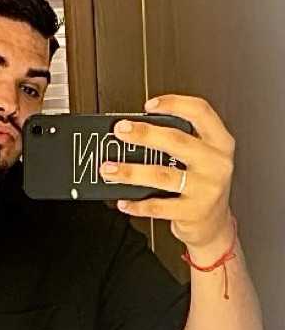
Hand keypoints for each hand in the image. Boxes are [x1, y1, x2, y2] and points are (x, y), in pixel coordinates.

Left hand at [99, 95, 235, 252]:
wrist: (215, 225)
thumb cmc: (202, 186)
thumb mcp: (201, 159)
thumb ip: (179, 143)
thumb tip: (135, 133)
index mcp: (219, 143)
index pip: (201, 113)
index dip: (174, 104)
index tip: (149, 105)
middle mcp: (216, 163)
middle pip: (176, 141)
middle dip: (144, 134)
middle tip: (120, 131)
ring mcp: (206, 189)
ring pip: (161, 175)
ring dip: (130, 171)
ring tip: (109, 169)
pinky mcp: (193, 212)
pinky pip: (158, 207)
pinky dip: (136, 204)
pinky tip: (123, 201)